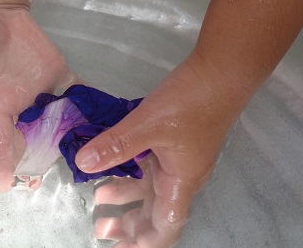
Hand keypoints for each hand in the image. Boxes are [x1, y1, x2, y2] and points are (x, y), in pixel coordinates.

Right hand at [0, 7, 76, 190]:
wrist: (1, 18)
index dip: (1, 160)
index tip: (7, 184)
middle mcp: (22, 106)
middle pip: (32, 139)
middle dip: (39, 159)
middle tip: (48, 179)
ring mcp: (43, 94)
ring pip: (59, 122)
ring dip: (71, 136)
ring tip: (85, 154)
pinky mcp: (61, 79)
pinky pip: (77, 95)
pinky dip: (90, 105)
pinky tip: (105, 117)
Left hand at [77, 53, 246, 246]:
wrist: (219, 72)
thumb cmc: (191, 102)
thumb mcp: (148, 124)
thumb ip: (116, 144)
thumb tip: (83, 163)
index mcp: (180, 182)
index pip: (165, 228)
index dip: (143, 244)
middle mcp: (181, 176)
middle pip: (155, 212)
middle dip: (129, 225)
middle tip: (100, 230)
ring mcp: (177, 158)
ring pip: (150, 188)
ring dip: (126, 197)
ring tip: (98, 201)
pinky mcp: (172, 141)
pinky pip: (149, 166)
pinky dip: (130, 172)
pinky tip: (111, 165)